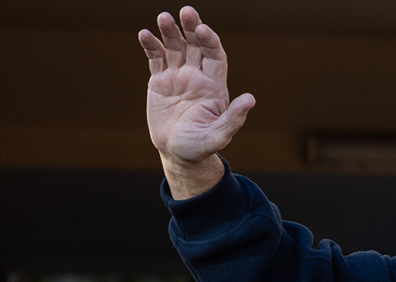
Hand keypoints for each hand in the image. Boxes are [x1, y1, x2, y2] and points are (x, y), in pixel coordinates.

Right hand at [138, 7, 254, 197]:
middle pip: (196, 45)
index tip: (202, 30)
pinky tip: (145, 34)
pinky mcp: (160, 81)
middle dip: (192, 27)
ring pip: (175, 47)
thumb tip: (250, 99)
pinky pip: (155, 58)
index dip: (210, 41)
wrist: (176, 154)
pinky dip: (151, 45)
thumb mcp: (218, 136)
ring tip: (163, 17)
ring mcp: (178, 77)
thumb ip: (233, 119)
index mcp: (214, 86)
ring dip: (170, 31)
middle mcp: (197, 77)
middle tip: (186, 12)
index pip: (215, 55)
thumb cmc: (200, 147)